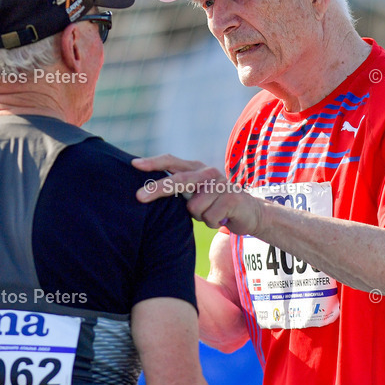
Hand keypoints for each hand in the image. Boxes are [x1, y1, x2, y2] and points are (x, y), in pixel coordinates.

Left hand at [132, 154, 262, 235]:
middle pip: (178, 181)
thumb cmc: (215, 204)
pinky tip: (222, 217)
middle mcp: (207, 173)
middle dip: (158, 189)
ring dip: (200, 216)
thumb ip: (178, 190)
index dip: (153, 163)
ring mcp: (220, 184)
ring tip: (211, 213)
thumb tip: (146, 193)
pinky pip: (209, 217)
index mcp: (195, 169)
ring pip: (194, 207)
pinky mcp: (232, 197)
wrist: (250, 212)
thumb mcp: (195, 194)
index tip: (134, 165)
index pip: (171, 162)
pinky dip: (212, 222)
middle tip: (138, 197)